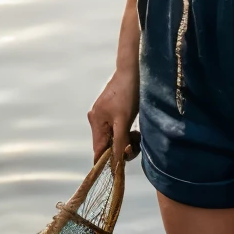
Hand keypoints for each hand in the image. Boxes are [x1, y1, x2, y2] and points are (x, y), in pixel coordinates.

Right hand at [88, 7, 140, 160]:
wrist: (134, 70)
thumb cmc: (127, 93)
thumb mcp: (123, 121)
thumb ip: (118, 142)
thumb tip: (115, 163)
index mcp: (95, 122)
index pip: (98, 150)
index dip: (109, 160)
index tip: (123, 163)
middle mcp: (97, 119)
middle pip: (107, 144)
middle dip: (122, 147)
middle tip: (136, 143)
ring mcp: (105, 115)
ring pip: (114, 137)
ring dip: (126, 140)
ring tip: (137, 135)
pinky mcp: (114, 111)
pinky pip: (118, 129)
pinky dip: (127, 132)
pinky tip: (136, 129)